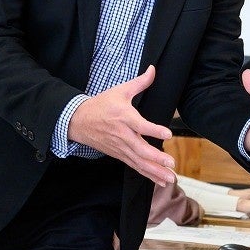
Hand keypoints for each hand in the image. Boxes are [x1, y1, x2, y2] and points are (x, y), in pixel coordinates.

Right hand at [67, 65, 175, 185]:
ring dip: (155, 171)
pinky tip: (160, 180)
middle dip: (156, 158)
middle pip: (140, 149)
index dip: (153, 130)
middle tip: (171, 163)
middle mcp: (122, 135)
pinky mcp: (119, 155)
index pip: (140, 125)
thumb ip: (140, 82)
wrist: (78, 121)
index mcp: (123, 117)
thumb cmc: (101, 105)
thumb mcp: (120, 90)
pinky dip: (147, 174)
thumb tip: (153, 69)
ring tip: (170, 178)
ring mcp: (120, 147)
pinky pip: (135, 166)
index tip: (167, 134)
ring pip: (139, 162)